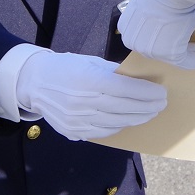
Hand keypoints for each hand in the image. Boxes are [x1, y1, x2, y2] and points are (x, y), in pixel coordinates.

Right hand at [15, 48, 167, 140]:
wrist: (33, 83)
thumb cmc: (66, 67)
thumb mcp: (91, 63)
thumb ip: (115, 74)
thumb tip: (142, 81)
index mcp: (88, 79)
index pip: (125, 89)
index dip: (146, 93)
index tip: (161, 93)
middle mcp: (82, 102)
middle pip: (124, 108)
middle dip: (146, 108)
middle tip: (161, 105)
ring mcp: (77, 120)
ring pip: (116, 123)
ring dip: (137, 119)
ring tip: (149, 113)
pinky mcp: (73, 131)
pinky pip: (103, 132)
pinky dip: (119, 126)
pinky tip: (128, 120)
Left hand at [118, 0, 194, 67]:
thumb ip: (156, 11)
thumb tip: (172, 15)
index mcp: (126, 26)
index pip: (144, 36)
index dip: (163, 35)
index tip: (178, 36)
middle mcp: (134, 42)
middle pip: (157, 47)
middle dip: (176, 44)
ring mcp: (150, 49)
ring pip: (174, 54)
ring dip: (193, 51)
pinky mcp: (169, 54)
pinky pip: (188, 60)